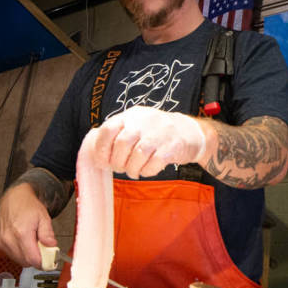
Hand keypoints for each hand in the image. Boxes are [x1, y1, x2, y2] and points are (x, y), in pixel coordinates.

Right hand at [0, 183, 54, 267]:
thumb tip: (51, 246)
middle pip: (26, 262)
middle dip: (36, 258)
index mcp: (21, 232)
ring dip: (27, 255)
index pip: (33, 259)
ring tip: (31, 241)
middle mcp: (8, 238)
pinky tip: (22, 241)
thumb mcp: (44, 217)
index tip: (50, 260)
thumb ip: (47, 233)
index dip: (44, 262)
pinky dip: (19, 252)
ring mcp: (1, 241)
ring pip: (18, 260)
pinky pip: (11, 255)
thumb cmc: (28, 206)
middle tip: (42, 248)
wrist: (14, 198)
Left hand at [90, 105, 207, 178]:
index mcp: (132, 115)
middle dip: (118, 162)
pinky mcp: (173, 147)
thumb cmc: (157, 133)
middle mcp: (145, 121)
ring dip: (132, 169)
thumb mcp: (137, 125)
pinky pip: (154, 164)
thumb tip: (96, 153)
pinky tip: (148, 169)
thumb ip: (118, 134)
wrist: (191, 132)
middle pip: (122, 144)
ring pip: (137, 155)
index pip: (108, 128)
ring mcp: (160, 133)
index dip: (101, 148)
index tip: (103, 161)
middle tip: (120, 168)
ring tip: (134, 171)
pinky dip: (147, 171)